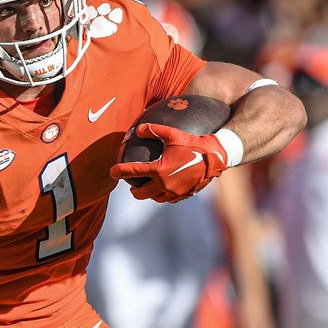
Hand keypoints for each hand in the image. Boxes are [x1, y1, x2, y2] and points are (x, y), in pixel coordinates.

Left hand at [110, 123, 228, 202]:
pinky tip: (164, 189)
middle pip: (141, 194)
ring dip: (148, 194)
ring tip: (147, 187)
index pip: (133, 172)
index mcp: (158, 170)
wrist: (215, 157)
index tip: (112, 172)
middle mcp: (164, 185)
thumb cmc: (193, 143)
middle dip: (133, 190)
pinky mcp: (184, 195)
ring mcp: (174, 192)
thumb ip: (154, 130)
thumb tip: (138, 128)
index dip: (119, 171)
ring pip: (154, 198)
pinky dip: (163, 195)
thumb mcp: (173, 134)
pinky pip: (169, 199)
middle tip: (131, 185)